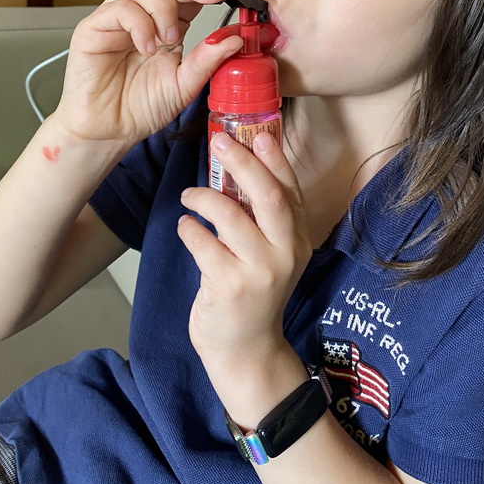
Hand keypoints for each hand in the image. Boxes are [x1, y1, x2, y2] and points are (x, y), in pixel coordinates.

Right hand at [53, 0, 243, 145]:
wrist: (108, 132)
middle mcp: (142, 17)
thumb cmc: (140, 108)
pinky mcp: (92, 28)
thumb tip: (234, 39)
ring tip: (169, 38)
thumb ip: (206, 61)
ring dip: (163, 5)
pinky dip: (139, 24)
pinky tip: (146, 47)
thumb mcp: (183, 86)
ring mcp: (115, 20)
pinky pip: (118, 8)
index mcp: (167, 26)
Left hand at [177, 131, 312, 379]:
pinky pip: (203, 243)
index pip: (289, 189)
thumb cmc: (253, 290)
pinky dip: (189, 228)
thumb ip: (262, 217)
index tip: (259, 134)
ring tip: (189, 197)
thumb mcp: (270, 253)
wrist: (246, 349)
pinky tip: (185, 227)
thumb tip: (240, 164)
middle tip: (219, 141)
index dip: (275, 159)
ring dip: (203, 198)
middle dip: (242, 163)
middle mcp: (285, 252)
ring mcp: (260, 271)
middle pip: (267, 195)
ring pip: (229, 216)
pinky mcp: (230, 286)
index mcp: (297, 238)